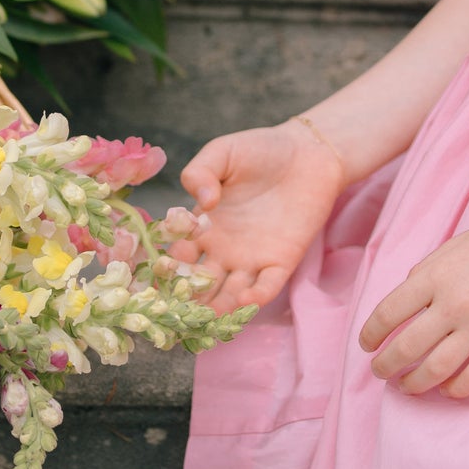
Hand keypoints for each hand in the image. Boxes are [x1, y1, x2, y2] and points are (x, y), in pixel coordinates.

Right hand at [176, 120, 346, 313]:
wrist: (308, 152)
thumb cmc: (260, 150)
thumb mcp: (223, 152)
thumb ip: (200, 172)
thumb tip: (202, 203)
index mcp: (202, 227)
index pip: (178, 256)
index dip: (167, 268)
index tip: (160, 276)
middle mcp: (222, 250)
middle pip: (199, 284)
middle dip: (188, 300)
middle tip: (177, 312)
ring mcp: (251, 259)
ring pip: (228, 295)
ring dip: (217, 309)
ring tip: (207, 317)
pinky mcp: (281, 262)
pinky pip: (266, 288)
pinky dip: (255, 299)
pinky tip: (245, 301)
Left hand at [359, 210, 468, 398]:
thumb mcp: (460, 243)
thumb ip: (428, 269)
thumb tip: (406, 296)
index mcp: (436, 273)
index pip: (388, 313)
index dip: (371, 335)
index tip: (366, 345)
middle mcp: (454, 302)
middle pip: (405, 348)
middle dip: (385, 366)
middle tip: (379, 372)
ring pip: (435, 370)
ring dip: (414, 384)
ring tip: (406, 387)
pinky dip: (455, 389)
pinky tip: (448, 389)